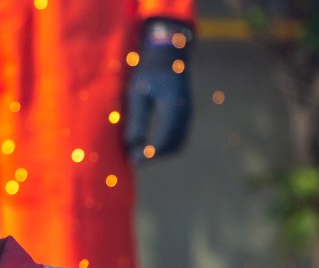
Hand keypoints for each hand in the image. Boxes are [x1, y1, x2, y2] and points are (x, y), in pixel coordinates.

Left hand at [124, 18, 193, 162]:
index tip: (132, 160)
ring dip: (159, 153)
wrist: (168, 56)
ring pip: (176, 145)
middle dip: (153, 157)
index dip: (148, 155)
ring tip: (138, 153)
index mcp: (173, 107)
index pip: (163, 141)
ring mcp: (187, 115)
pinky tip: (147, 146)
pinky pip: (178, 138)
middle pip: (172, 146)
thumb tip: (131, 145)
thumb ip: (136, 119)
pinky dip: (164, 146)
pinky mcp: (185, 116)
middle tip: (133, 159)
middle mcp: (184, 113)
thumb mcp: (137, 93)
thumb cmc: (148, 72)